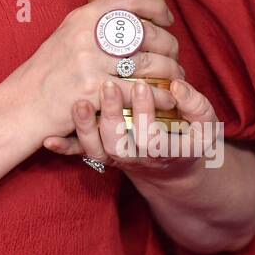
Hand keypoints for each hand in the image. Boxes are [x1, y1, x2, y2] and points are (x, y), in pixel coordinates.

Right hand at [5, 0, 185, 144]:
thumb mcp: (65, 37)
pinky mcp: (94, 91)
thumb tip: (129, 21)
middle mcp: (87, 36)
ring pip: (149, 62)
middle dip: (169, 45)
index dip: (154, 5)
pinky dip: (159, 96)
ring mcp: (90, 63)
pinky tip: (165, 99)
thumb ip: (93, 28)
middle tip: (174, 56)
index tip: (166, 19)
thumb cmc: (46, 74)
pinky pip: (140, 92)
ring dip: (170, 72)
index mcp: (82, 18)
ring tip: (174, 78)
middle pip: (146, 32)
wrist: (23, 104)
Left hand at [43, 76, 219, 187]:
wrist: (173, 167)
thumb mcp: (204, 126)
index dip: (147, 112)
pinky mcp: (101, 153)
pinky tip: (49, 139)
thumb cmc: (190, 138)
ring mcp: (116, 157)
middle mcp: (137, 158)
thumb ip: (197, 107)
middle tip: (108, 86)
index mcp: (165, 151)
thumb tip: (177, 86)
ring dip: (85, 128)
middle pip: (119, 143)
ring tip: (80, 103)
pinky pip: (80, 154)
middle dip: (112, 114)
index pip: (153, 136)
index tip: (143, 86)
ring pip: (96, 150)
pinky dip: (64, 148)